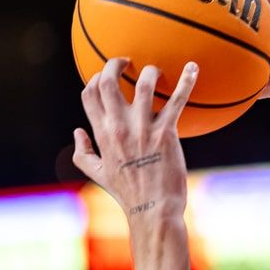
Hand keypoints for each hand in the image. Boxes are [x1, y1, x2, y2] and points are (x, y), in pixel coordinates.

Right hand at [72, 58, 196, 220]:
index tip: (107, 73)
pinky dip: (186, 82)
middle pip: (110, 83)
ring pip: (144, 86)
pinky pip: (177, 101)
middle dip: (115, 64)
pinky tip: (192, 68)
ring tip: (156, 70)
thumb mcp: (98, 174)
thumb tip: (77, 131)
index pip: (90, 95)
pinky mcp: (167, 134)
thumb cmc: (128, 192)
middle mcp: (120, 128)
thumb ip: (83, 152)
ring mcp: (143, 129)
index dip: (96, 78)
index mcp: (102, 134)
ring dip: (150, 71)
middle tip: (127, 61)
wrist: (153, 208)